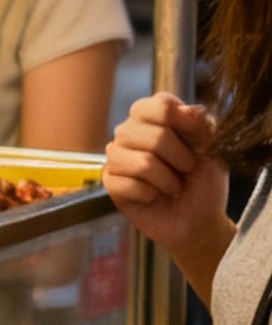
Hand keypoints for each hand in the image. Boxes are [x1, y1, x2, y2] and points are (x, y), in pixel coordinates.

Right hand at [103, 94, 229, 272]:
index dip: (183, 122)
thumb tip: (189, 111)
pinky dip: (151, 194)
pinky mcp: (110, 182)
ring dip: (167, 180)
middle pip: (154, 135)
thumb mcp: (214, 149)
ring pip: (143, 162)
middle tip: (187, 170)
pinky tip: (154, 196)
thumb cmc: (204, 182)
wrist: (198, 219)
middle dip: (181, 159)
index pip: (159, 104)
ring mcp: (117, 156)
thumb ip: (203, 126)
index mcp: (154, 118)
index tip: (199, 141)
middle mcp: (131, 132)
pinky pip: (129, 185)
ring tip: (172, 186)